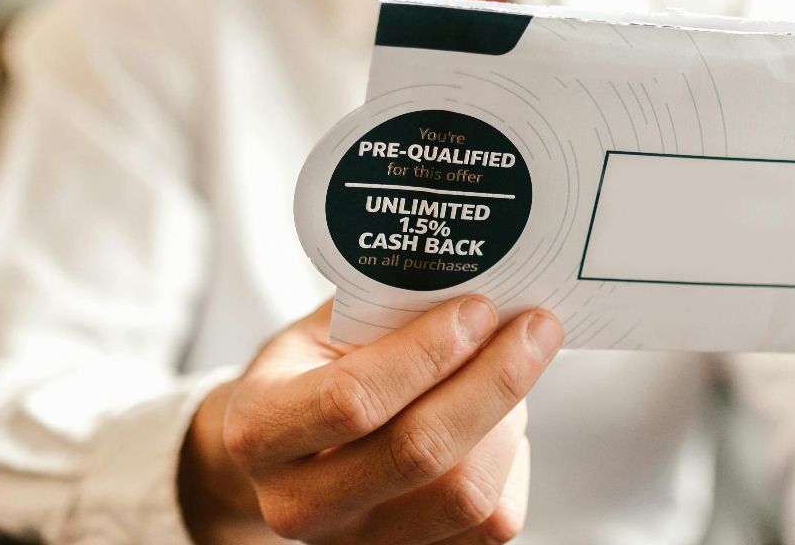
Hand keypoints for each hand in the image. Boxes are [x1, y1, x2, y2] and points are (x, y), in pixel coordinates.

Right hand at [179, 296, 562, 543]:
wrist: (281, 456)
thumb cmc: (310, 374)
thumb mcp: (319, 330)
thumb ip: (383, 307)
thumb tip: (477, 275)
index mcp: (261, 429)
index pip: (353, 400)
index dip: (428, 353)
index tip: (478, 308)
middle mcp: (298, 503)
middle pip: (420, 453)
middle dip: (493, 381)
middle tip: (534, 328)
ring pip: (466, 496)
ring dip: (507, 423)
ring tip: (513, 372)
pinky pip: (490, 525)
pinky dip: (511, 465)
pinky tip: (501, 423)